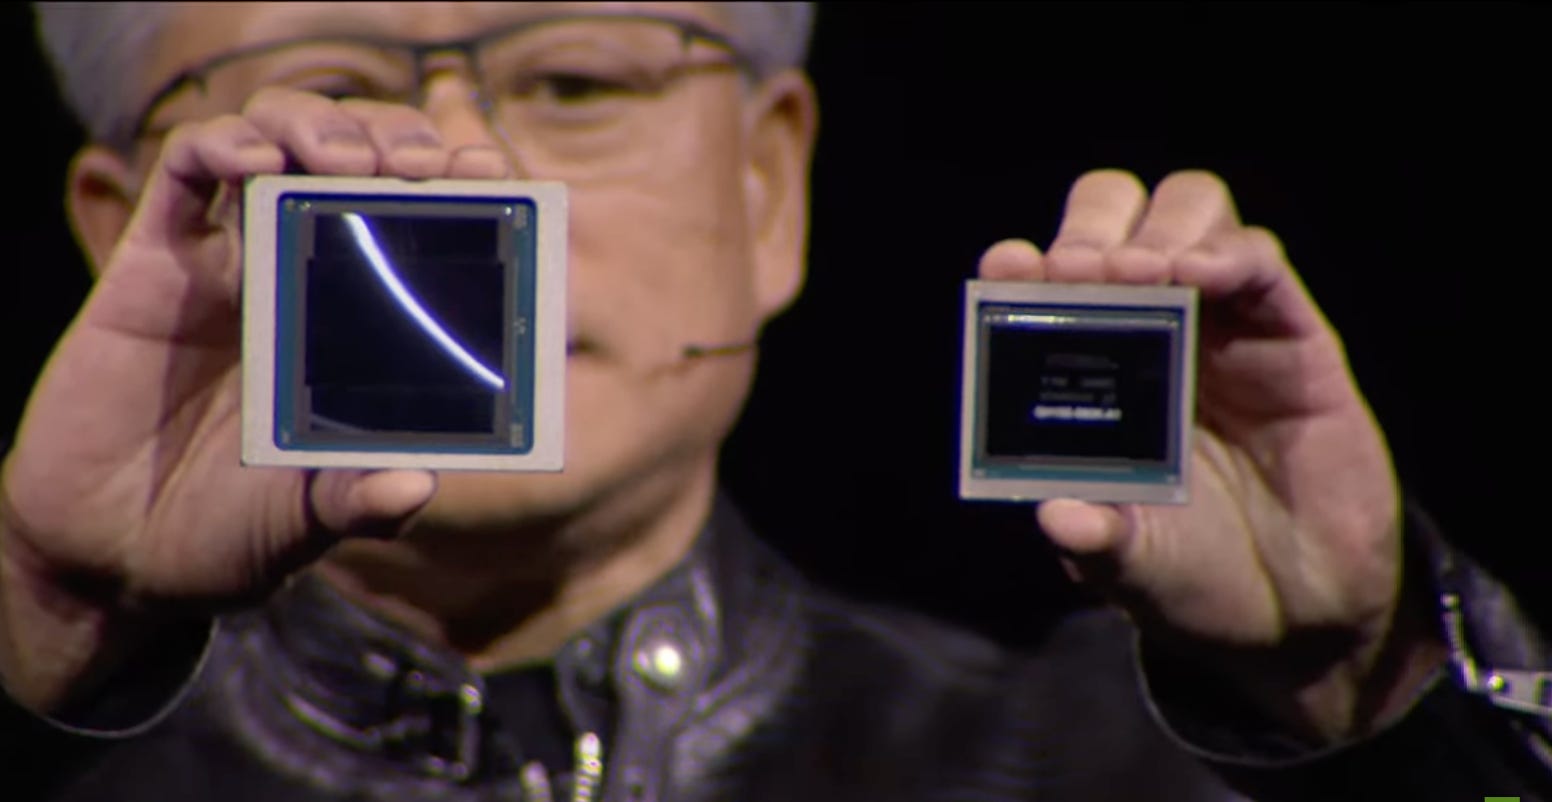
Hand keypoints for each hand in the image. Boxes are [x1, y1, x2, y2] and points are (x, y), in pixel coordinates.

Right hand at [0, 88, 508, 712]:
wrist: (113, 559)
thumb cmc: (227, 533)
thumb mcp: (306, 522)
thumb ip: (357, 503)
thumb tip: (415, 487)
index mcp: (359, 328)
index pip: (417, 223)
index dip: (454, 184)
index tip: (491, 176)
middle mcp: (301, 280)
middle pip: (357, 158)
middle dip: (398, 138)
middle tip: (425, 162)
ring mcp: (228, 265)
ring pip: (277, 139)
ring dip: (321, 124)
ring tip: (351, 161)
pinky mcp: (152, 263)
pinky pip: (186, 169)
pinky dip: (223, 144)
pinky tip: (259, 164)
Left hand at [979, 169, 1442, 739]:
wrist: (1298, 615)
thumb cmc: (1195, 575)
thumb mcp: (1132, 566)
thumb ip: (1096, 541)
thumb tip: (1058, 516)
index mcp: (1090, 370)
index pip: (1046, 281)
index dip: (1022, 264)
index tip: (1009, 267)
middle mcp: (1150, 331)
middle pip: (1114, 216)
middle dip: (1092, 225)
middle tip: (1080, 270)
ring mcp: (1223, 325)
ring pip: (1191, 209)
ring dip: (1157, 227)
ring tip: (1138, 275)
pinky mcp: (1292, 336)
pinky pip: (1261, 261)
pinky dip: (1229, 251)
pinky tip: (1198, 276)